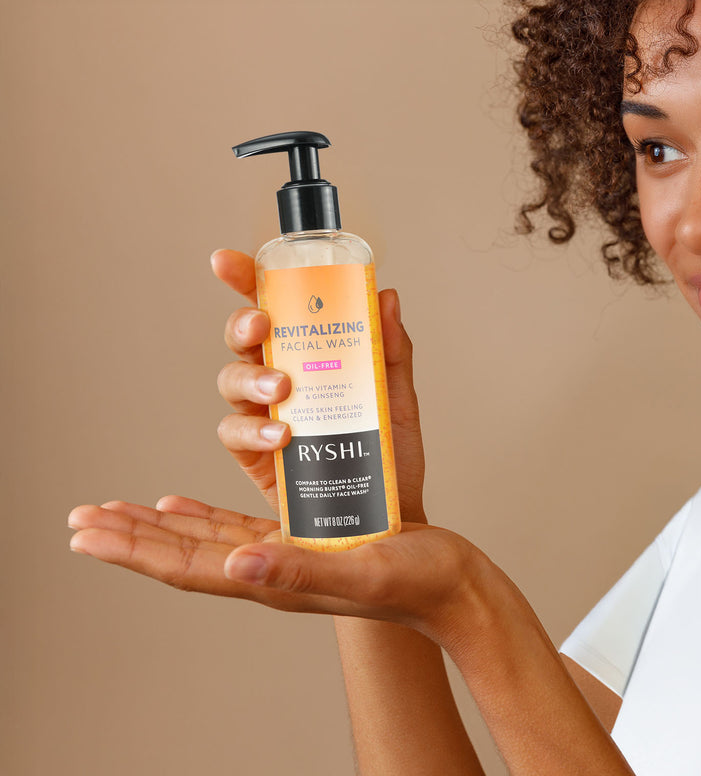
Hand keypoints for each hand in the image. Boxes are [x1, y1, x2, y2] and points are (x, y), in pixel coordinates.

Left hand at [68, 498, 489, 643]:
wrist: (452, 587)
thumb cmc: (418, 580)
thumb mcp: (364, 569)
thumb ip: (301, 569)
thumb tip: (234, 563)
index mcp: (277, 578)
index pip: (189, 568)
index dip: (136, 550)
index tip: (86, 532)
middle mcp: (272, 569)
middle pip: (185, 553)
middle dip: (131, 536)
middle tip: (80, 517)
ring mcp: (286, 556)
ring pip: (204, 540)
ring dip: (158, 526)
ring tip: (118, 512)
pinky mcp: (304, 540)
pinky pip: (237, 527)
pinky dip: (203, 516)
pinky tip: (183, 505)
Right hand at [211, 249, 426, 523]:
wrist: (389, 514)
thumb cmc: (391, 454)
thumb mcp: (397, 397)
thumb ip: (390, 349)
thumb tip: (386, 297)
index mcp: (310, 353)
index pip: (274, 306)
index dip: (246, 279)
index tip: (228, 261)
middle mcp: (280, 376)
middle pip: (244, 338)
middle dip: (243, 324)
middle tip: (263, 325)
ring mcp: (263, 413)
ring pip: (231, 379)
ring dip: (251, 376)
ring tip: (282, 387)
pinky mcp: (254, 454)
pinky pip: (235, 432)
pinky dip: (254, 430)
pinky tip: (283, 434)